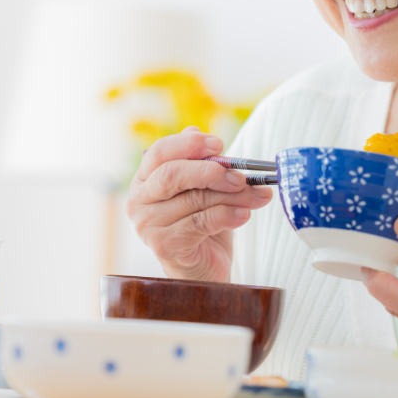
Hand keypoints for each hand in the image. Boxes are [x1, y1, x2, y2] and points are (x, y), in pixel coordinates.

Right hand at [126, 126, 273, 281]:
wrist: (203, 267)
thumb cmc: (202, 223)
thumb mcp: (203, 188)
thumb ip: (199, 162)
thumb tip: (194, 130)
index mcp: (145, 179)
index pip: (158, 152)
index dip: (189, 145)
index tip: (219, 145)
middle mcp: (139, 201)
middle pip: (172, 174)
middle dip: (212, 171)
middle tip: (242, 176)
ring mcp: (148, 225)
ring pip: (194, 199)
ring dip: (232, 196)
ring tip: (257, 196)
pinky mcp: (164, 246)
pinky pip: (200, 223)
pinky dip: (227, 216)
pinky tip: (244, 214)